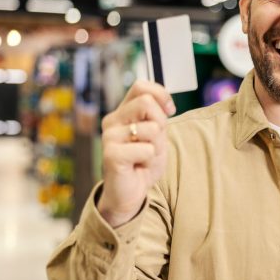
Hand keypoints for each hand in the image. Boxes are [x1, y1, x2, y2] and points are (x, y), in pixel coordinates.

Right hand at [98, 80, 175, 226]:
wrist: (130, 193)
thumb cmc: (143, 162)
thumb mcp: (156, 135)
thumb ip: (158, 116)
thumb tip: (166, 103)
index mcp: (122, 112)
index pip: (141, 86)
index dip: (161, 95)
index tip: (170, 111)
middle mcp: (112, 121)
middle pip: (147, 103)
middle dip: (161, 124)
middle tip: (154, 143)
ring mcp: (109, 137)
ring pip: (151, 128)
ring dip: (157, 147)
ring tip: (145, 158)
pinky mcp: (111, 154)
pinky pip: (147, 149)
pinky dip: (151, 160)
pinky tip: (139, 167)